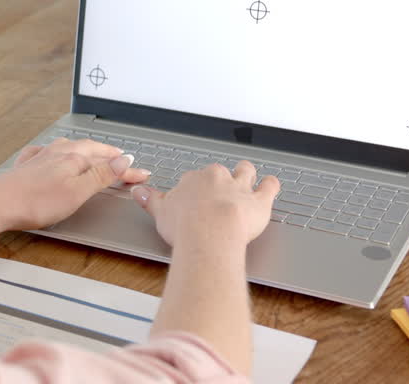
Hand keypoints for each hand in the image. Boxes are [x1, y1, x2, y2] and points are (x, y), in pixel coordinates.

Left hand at [0, 138, 150, 231]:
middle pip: (92, 150)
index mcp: (75, 156)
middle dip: (112, 157)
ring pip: (71, 149)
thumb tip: (124, 161)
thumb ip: (101, 175)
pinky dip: (62, 154)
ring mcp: (42, 156)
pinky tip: (56, 154)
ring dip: (89, 153)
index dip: (128, 169)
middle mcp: (59, 151)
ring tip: (98, 156)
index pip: (110, 160)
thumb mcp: (77, 191)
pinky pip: (50, 153)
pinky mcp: (27, 165)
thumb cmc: (35, 201)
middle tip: (127, 165)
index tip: (142, 175)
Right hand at [131, 161, 279, 249]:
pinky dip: (271, 184)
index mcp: (193, 180)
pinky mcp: (260, 201)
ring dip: (246, 173)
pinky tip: (271, 183)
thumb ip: (150, 200)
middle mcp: (217, 179)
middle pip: (219, 172)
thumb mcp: (160, 213)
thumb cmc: (186, 226)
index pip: (193, 179)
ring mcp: (239, 188)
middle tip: (218, 189)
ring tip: (246, 174)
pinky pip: (269, 186)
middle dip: (220, 178)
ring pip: (245, 172)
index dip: (195, 188)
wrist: (210, 235)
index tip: (194, 196)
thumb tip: (138, 191)